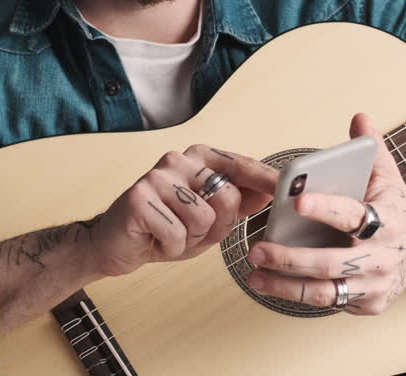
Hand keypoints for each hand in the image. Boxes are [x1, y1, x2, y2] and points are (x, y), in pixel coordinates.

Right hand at [91, 144, 277, 277]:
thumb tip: (268, 194)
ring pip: (203, 219)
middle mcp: (179, 160)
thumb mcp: (208, 219)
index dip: (267, 180)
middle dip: (216, 227)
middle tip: (191, 231)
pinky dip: (171, 246)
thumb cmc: (162, 228)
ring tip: (170, 233)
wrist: (113, 244)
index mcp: (199, 158)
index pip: (241, 165)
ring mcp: (158, 175)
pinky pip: (178, 233)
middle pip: (226, 196)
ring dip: (190, 239)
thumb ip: (236, 204)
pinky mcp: (140, 197)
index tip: (291, 187)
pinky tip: (155, 238)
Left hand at [246, 113, 405, 314]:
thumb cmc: (393, 207)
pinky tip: (272, 284)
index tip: (297, 200)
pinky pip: (328, 302)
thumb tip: (359, 118)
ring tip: (254, 274)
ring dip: (285, 285)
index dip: (326, 208)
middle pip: (331, 263)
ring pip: (325, 291)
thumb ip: (371, 146)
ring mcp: (376, 285)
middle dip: (290, 258)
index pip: (354, 215)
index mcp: (389, 220)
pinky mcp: (368, 304)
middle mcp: (385, 257)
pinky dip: (297, 294)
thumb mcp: (387, 175)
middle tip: (256, 248)